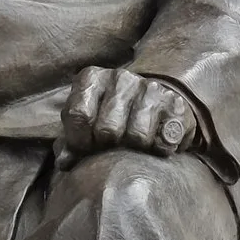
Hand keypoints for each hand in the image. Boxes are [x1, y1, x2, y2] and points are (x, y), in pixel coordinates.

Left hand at [55, 66, 199, 167]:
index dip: (80, 141)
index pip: (78, 116)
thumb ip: (71, 143)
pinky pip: (166, 139)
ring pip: (138, 135)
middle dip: (108, 146)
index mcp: (92, 78)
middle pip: (108, 129)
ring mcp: (149, 87)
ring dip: (135, 150)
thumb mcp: (87, 125)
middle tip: (113, 148)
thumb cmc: (112, 118)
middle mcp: (120, 77)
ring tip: (134, 146)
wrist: (153, 102)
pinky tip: (156, 145)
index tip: (88, 148)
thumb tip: (64, 162)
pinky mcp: (175, 103)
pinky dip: (160, 149)